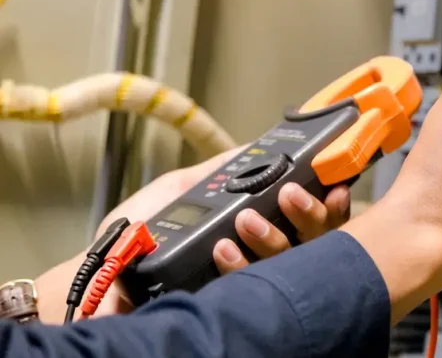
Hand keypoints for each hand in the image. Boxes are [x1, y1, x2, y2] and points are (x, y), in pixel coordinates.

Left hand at [36, 148, 350, 321]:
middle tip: (292, 193)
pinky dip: (240, 264)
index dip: (329, 204)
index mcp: (260, 226)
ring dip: (273, 236)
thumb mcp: (180, 186)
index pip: (311, 219)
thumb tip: (256, 146)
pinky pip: (251, 288)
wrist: (99, 271)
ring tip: (246, 219)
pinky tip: (223, 248)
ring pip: (289, 264)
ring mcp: (249, 283)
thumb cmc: (136, 232)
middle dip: (310, 215)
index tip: (334, 187)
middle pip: (314, 241)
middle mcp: (262, 256)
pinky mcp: (226, 303)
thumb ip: (220, 168)